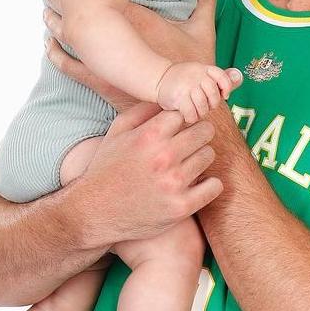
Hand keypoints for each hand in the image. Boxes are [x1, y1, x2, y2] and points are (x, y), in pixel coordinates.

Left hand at [43, 0, 221, 109]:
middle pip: (80, 11)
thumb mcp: (202, 30)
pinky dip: (57, 53)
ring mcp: (103, 61)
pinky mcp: (98, 80)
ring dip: (55, 21)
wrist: (182, 103)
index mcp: (136, 21)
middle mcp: (115, 38)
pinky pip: (69, 65)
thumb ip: (205, 1)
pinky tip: (49, 43)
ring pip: (69, 36)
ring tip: (44, 8)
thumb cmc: (191, 68)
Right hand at [79, 103, 222, 244]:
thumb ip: (141, 111)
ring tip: (187, 165)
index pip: (184, 113)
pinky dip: (208, 184)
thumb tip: (166, 97)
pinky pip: (215, 186)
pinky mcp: (182, 206)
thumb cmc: (106, 169)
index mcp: (149, 136)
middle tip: (188, 145)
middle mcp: (164, 156)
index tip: (178, 129)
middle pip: (204, 131)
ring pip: (209, 155)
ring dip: (200, 158)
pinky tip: (196, 185)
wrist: (94, 212)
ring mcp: (174, 182)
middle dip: (197, 135)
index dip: (181, 120)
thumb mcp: (116, 133)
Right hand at [156, 61, 242, 123]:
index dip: (226, 88)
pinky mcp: (178, 97)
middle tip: (204, 105)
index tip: (224, 95)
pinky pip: (192, 113)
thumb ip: (221, 79)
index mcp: (204, 69)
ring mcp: (187, 86)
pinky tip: (187, 115)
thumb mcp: (203, 74)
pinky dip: (191, 117)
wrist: (159, 79)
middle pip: (214, 95)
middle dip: (211, 104)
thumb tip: (240, 76)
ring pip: (204, 106)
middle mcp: (196, 75)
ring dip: (200, 112)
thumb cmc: (184, 80)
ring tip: (194, 110)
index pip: (222, 77)